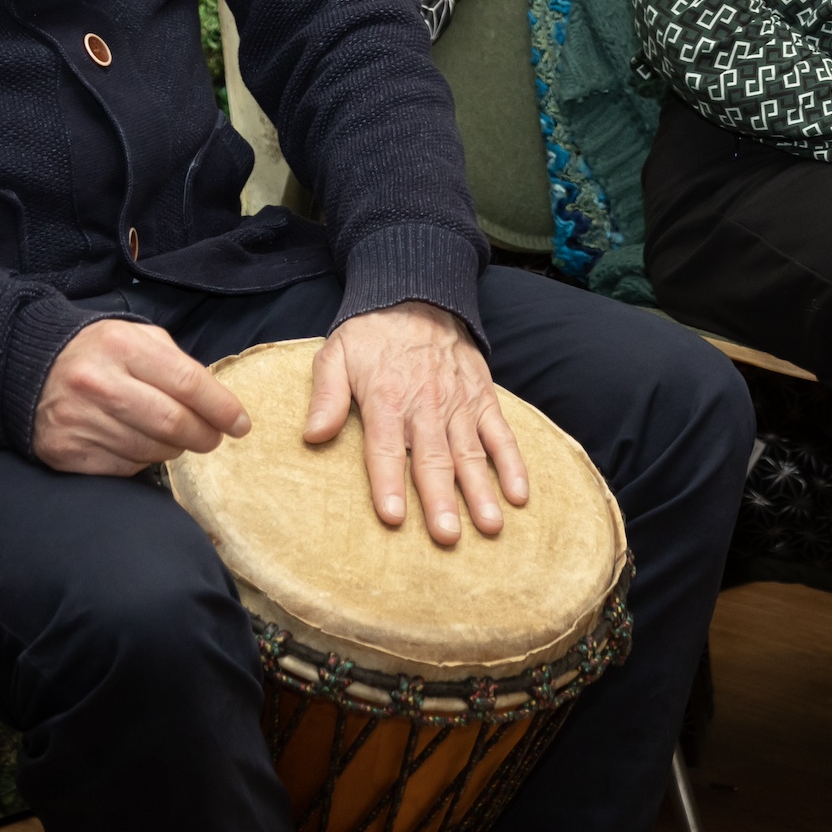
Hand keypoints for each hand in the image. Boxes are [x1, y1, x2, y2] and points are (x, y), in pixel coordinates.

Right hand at [32, 317, 249, 474]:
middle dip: (204, 435)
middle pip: (172, 422)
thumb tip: (217, 402)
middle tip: (213, 438)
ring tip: (173, 437)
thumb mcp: (137, 338)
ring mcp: (80, 420)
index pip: (188, 383)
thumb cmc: (98, 353)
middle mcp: (99, 383)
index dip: (221, 408)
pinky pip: (124, 468)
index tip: (240, 424)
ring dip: (173, 449)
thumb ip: (177, 364)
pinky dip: (141, 461)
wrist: (29, 370)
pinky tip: (139, 444)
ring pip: (150, 450)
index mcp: (122, 346)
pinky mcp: (66, 452)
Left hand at [305, 301, 528, 545]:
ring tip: (490, 526)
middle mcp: (425, 404)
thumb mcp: (335, 354)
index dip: (388, 482)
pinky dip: (511, 463)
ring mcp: (458, 403)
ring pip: (469, 453)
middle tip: (447, 537)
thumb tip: (312, 435)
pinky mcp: (482, 397)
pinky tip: (519, 494)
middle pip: (432, 459)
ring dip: (480, 491)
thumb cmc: (371, 334)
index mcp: (386, 398)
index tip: (394, 516)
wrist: (417, 293)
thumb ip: (326, 396)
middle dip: (440, 500)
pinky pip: (500, 433)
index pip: (385, 448)